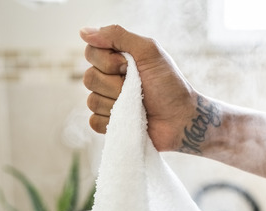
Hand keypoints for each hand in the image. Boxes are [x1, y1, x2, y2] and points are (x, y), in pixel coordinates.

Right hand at [80, 25, 197, 151]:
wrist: (181, 119)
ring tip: (138, 105)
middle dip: (115, 84)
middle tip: (138, 87)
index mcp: (116, 59)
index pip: (90, 52)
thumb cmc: (169, 84)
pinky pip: (94, 121)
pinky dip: (112, 121)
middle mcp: (108, 78)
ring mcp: (108, 102)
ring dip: (117, 103)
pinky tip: (129, 119)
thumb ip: (118, 36)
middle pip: (88, 78)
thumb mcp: (149, 51)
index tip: (128, 65)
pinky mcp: (109, 124)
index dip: (106, 61)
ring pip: (91, 101)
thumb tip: (83, 31)